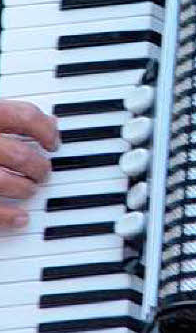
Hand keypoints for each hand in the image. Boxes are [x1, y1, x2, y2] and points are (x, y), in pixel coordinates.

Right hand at [0, 100, 58, 228]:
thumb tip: (52, 123)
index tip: (53, 142)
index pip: (24, 116)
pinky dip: (8, 216)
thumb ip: (9, 115)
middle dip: (38, 166)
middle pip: (19, 154)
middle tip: (43, 172)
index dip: (47, 130)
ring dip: (25, 188)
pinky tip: (21, 217)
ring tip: (30, 189)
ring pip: (4, 182)